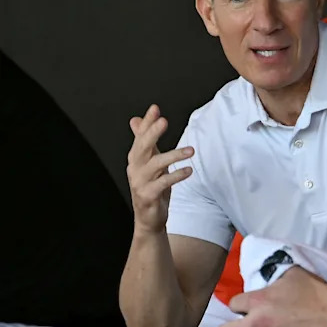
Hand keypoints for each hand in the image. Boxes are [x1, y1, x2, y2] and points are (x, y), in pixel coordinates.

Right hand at [126, 104, 193, 233]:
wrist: (149, 218)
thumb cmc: (151, 187)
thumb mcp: (149, 162)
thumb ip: (145, 142)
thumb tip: (136, 120)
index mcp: (136, 158)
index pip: (140, 136)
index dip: (147, 122)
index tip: (155, 108)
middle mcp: (135, 168)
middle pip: (142, 147)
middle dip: (152, 133)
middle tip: (164, 121)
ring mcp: (140, 182)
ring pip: (155, 165)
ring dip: (173, 155)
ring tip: (191, 150)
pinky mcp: (148, 196)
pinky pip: (162, 183)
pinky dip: (176, 176)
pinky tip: (189, 170)